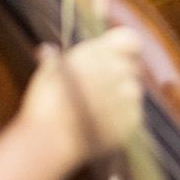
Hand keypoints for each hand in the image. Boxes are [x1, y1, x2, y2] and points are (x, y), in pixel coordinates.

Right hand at [18, 27, 145, 166]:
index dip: (125, 48)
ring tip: (98, 109)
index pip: (130, 40)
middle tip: (101, 88)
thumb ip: (59, 58)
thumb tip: (49, 50)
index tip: (117, 56)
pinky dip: (122, 117)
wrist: (51, 139)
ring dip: (122, 96)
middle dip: (120, 75)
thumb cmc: (46, 103)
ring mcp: (128, 96)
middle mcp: (118, 70)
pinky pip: (133, 113)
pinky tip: (102, 123)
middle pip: (132, 67)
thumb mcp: (48, 72)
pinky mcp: (132, 119)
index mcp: (100, 53)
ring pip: (134, 90)